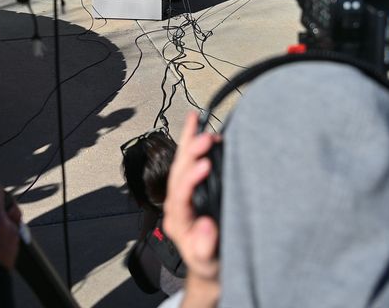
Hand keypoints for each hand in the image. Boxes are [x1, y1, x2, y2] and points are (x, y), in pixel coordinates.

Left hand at [163, 112, 220, 296]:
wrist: (210, 267)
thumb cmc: (210, 262)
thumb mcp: (209, 261)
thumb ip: (205, 247)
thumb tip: (204, 225)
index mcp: (179, 221)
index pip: (180, 195)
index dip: (190, 179)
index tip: (205, 165)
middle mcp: (177, 205)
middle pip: (178, 174)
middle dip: (189, 153)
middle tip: (206, 137)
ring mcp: (182, 195)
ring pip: (181, 165)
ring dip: (188, 143)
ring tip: (196, 121)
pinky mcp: (192, 188)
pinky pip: (189, 163)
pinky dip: (191, 143)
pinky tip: (196, 125)